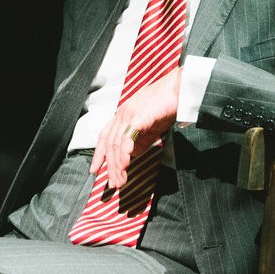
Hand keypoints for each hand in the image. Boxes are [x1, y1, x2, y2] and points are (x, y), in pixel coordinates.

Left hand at [90, 68, 181, 188]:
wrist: (179, 90)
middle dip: (109, 166)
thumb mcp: (150, 127)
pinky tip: (124, 166)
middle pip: (109, 144)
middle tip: (112, 183)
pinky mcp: (137, 117)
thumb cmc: (167, 105)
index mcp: (123, 115)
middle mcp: (122, 114)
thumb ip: (139, 141)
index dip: (99, 154)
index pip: (105, 136)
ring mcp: (128, 114)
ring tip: (120, 180)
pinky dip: (123, 154)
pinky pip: (126, 139)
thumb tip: (130, 156)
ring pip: (115, 144)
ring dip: (116, 165)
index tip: (95, 169)